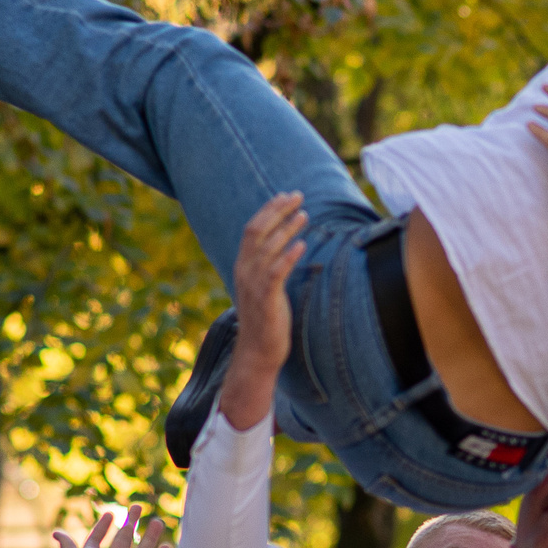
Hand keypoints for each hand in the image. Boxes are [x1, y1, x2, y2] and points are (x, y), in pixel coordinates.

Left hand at [55, 504, 172, 547]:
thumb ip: (67, 546)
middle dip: (131, 523)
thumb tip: (56, 532)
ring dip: (150, 537)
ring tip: (157, 521)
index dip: (102, 527)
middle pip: (123, 541)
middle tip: (137, 506)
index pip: (98, 540)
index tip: (110, 514)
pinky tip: (166, 546)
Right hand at [220, 194, 306, 430]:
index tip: (286, 196)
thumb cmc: (267, 319)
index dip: (269, 210)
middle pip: (257, 230)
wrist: (258, 352)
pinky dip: (288, 255)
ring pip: (268, 247)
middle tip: (298, 196)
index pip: (253, 229)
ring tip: (305, 215)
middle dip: (277, 210)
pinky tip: (302, 244)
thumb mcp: (266, 287)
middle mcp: (244, 271)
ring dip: (287, 228)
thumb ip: (270, 267)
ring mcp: (253, 284)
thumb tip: (286, 246)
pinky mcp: (266, 298)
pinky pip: (276, 271)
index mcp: (243, 266)